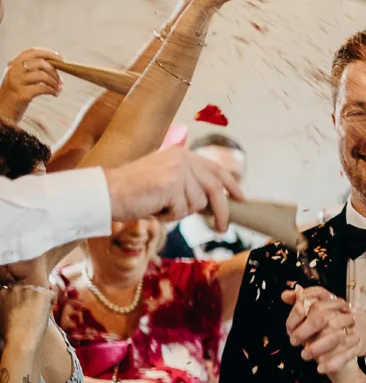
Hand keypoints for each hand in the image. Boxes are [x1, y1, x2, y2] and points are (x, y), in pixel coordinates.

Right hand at [0, 47, 61, 122]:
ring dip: (54, 81)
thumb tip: (54, 67)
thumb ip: (32, 71)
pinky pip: (42, 88)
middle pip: (40, 63)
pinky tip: (55, 94)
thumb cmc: (13, 97)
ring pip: (42, 75)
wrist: (2, 113)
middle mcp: (14, 71)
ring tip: (58, 88)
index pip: (32, 52)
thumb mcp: (20, 79)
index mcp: (14, 65)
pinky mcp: (22, 94)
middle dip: (54, 70)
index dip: (47, 53)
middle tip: (60, 79)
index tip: (59, 58)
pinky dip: (52, 90)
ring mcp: (17, 82)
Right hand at [0, 282, 50, 352]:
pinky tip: (45, 313)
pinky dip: (52, 302)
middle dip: (32, 300)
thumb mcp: (3, 314)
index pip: (17, 290)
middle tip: (31, 316)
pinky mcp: (41, 294)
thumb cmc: (11, 334)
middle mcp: (14, 288)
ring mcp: (28, 290)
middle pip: (29, 289)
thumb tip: (18, 304)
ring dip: (41, 302)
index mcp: (2, 292)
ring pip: (40, 291)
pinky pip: (52, 294)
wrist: (19, 341)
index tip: (24, 312)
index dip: (23, 302)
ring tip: (36, 317)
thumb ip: (8, 304)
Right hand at [105, 148, 238, 231]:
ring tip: (159, 206)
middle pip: (214, 188)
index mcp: (181, 153)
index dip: (230, 184)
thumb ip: (186, 183)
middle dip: (221, 211)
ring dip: (180, 213)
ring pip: (197, 203)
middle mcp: (182, 157)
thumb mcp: (163, 180)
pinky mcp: (173, 184)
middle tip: (221, 229)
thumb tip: (212, 200)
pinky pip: (183, 211)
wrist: (107, 193)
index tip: (241, 196)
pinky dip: (169, 216)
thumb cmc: (132, 192)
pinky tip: (154, 208)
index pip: (214, 168)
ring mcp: (178, 169)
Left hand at [283, 285, 365, 375]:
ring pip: (334, 338)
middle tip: (293, 341)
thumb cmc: (335, 320)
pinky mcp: (356, 344)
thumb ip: (301, 302)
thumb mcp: (320, 309)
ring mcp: (350, 328)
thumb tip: (285, 295)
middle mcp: (342, 313)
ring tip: (304, 355)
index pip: (314, 300)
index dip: (299, 312)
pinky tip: (320, 369)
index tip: (289, 325)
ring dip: (317, 348)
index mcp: (332, 301)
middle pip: (321, 318)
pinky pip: (346, 355)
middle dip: (305, 331)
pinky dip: (332, 363)